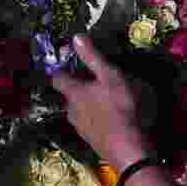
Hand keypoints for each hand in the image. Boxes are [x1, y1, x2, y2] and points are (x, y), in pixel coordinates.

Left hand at [51, 35, 153, 169]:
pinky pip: (91, 125)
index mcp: (74, 93)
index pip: (58, 78)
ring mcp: (81, 129)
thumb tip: (76, 37)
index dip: (62, 70)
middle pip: (70, 97)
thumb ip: (92, 57)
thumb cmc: (120, 107)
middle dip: (80, 89)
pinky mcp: (92, 141)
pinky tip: (112, 119)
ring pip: (80, 112)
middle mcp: (72, 111)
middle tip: (96, 83)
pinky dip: (98, 120)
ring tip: (107, 101)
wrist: (128, 148)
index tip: (69, 64)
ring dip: (89, 106)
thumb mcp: (110, 76)